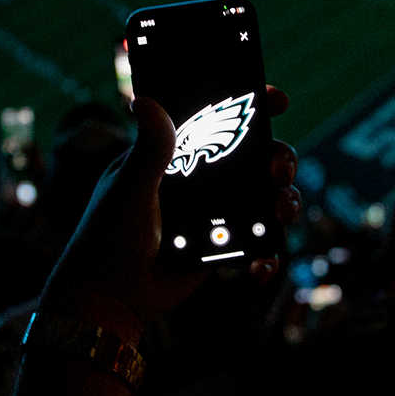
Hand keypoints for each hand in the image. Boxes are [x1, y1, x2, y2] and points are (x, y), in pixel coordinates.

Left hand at [39, 86, 299, 345]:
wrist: (110, 295)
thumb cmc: (108, 235)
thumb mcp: (129, 186)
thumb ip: (148, 147)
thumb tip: (143, 99)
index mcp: (179, 156)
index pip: (221, 121)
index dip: (253, 107)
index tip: (276, 101)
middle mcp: (204, 181)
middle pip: (259, 159)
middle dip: (281, 159)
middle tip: (277, 172)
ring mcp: (217, 215)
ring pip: (268, 199)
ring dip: (286, 202)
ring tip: (280, 212)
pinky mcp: (224, 250)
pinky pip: (259, 246)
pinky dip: (268, 255)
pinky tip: (260, 265)